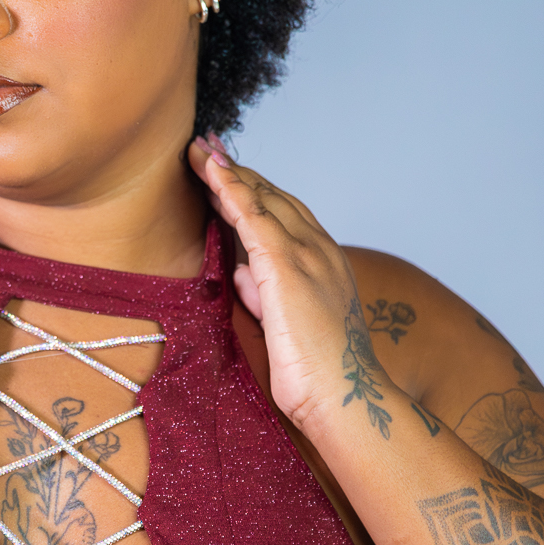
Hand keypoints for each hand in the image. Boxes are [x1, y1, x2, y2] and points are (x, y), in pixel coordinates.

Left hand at [188, 134, 385, 435]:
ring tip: (200, 149)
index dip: (253, 189)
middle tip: (207, 145)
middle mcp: (320, 250)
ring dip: (229, 172)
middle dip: (238, 170)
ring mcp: (307, 256)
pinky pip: (254, 218)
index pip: (284, 214)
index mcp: (323, 263)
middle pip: (274, 198)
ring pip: (263, 200)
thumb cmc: (316, 373)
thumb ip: (264, 293)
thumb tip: (242, 273)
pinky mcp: (287, 269)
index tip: (226, 168)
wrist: (343, 399)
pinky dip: (232, 190)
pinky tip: (212, 172)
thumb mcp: (284, 323)